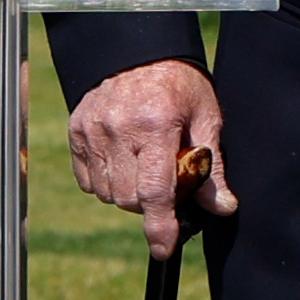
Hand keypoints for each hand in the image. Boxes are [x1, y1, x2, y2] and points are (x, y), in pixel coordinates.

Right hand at [67, 58, 231, 248]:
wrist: (140, 51)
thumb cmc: (180, 85)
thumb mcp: (206, 118)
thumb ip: (211, 166)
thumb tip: (223, 208)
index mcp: (156, 124)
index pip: (155, 190)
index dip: (160, 226)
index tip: (164, 248)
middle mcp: (118, 128)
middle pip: (129, 199)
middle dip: (150, 203)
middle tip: (166, 179)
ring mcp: (92, 129)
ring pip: (107, 193)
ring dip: (128, 193)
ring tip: (145, 165)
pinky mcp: (76, 130)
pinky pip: (88, 180)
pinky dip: (107, 182)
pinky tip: (124, 160)